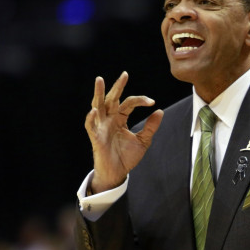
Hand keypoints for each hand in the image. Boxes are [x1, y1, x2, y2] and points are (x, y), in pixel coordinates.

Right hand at [85, 71, 163, 192]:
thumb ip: (150, 127)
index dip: (140, 100)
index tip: (152, 102)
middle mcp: (109, 120)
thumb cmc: (126, 157)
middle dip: (117, 87)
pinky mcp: (96, 138)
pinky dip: (90, 119)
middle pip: (112, 99)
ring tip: (100, 80)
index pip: (129, 103)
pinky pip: (90, 126)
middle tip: (124, 75)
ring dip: (99, 94)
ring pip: (98, 106)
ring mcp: (101, 127)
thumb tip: (159, 111)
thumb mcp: (143, 141)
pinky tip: (93, 111)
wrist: (118, 174)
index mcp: (120, 118)